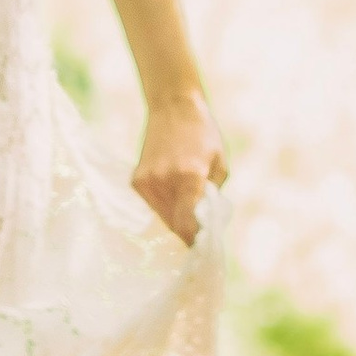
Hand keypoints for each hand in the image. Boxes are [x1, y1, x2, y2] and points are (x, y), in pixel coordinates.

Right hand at [132, 89, 226, 245]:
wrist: (173, 107)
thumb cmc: (203, 134)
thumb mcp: (220, 164)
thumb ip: (213, 196)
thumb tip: (205, 223)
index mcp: (189, 177)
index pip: (187, 225)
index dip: (194, 240)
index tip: (202, 248)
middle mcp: (164, 182)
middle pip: (173, 225)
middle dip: (187, 230)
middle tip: (198, 228)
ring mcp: (146, 182)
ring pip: (161, 217)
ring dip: (174, 218)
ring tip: (186, 204)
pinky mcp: (136, 181)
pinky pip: (151, 206)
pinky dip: (163, 206)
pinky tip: (172, 193)